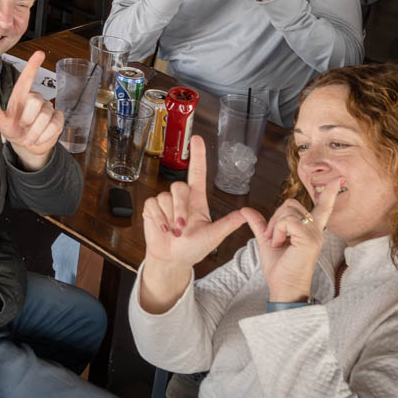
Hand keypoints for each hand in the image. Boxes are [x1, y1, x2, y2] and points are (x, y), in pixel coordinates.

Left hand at [0, 51, 63, 169]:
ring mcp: (48, 108)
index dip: (33, 65)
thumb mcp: (0, 122)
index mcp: (21, 96)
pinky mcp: (58, 119)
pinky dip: (44, 136)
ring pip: (45, 116)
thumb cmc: (13, 129)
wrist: (28, 146)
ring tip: (29, 135)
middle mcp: (36, 99)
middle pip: (35, 100)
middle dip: (27, 118)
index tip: (39, 53)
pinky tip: (39, 137)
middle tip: (22, 126)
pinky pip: (54, 125)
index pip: (27, 78)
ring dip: (34, 132)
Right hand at [143, 136, 265, 266]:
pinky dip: (159, 218)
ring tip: (174, 231)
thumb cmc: (193, 247)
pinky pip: (153, 204)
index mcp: (197, 200)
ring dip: (170, 217)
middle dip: (180, 208)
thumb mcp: (213, 236)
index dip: (198, 155)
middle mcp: (181, 198)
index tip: (197, 138)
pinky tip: (163, 228)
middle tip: (182, 228)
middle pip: (179, 187)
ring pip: (165, 197)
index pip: (197, 172)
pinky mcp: (151, 208)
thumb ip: (227, 224)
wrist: (172, 259)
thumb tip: (246, 214)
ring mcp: (165, 202)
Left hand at [255, 184, 339, 302]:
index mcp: (310, 229)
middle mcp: (316, 230)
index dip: (330, 193)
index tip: (338, 179)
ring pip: (287, 211)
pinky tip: (280, 244)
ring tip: (278, 243)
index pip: (322, 207)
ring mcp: (315, 234)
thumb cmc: (279, 267)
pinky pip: (287, 221)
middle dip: (275, 218)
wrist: (283, 287)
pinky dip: (277, 231)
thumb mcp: (267, 241)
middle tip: (273, 237)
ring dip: (275, 226)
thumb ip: (259, 224)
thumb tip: (246, 210)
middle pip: (290, 204)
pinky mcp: (309, 239)